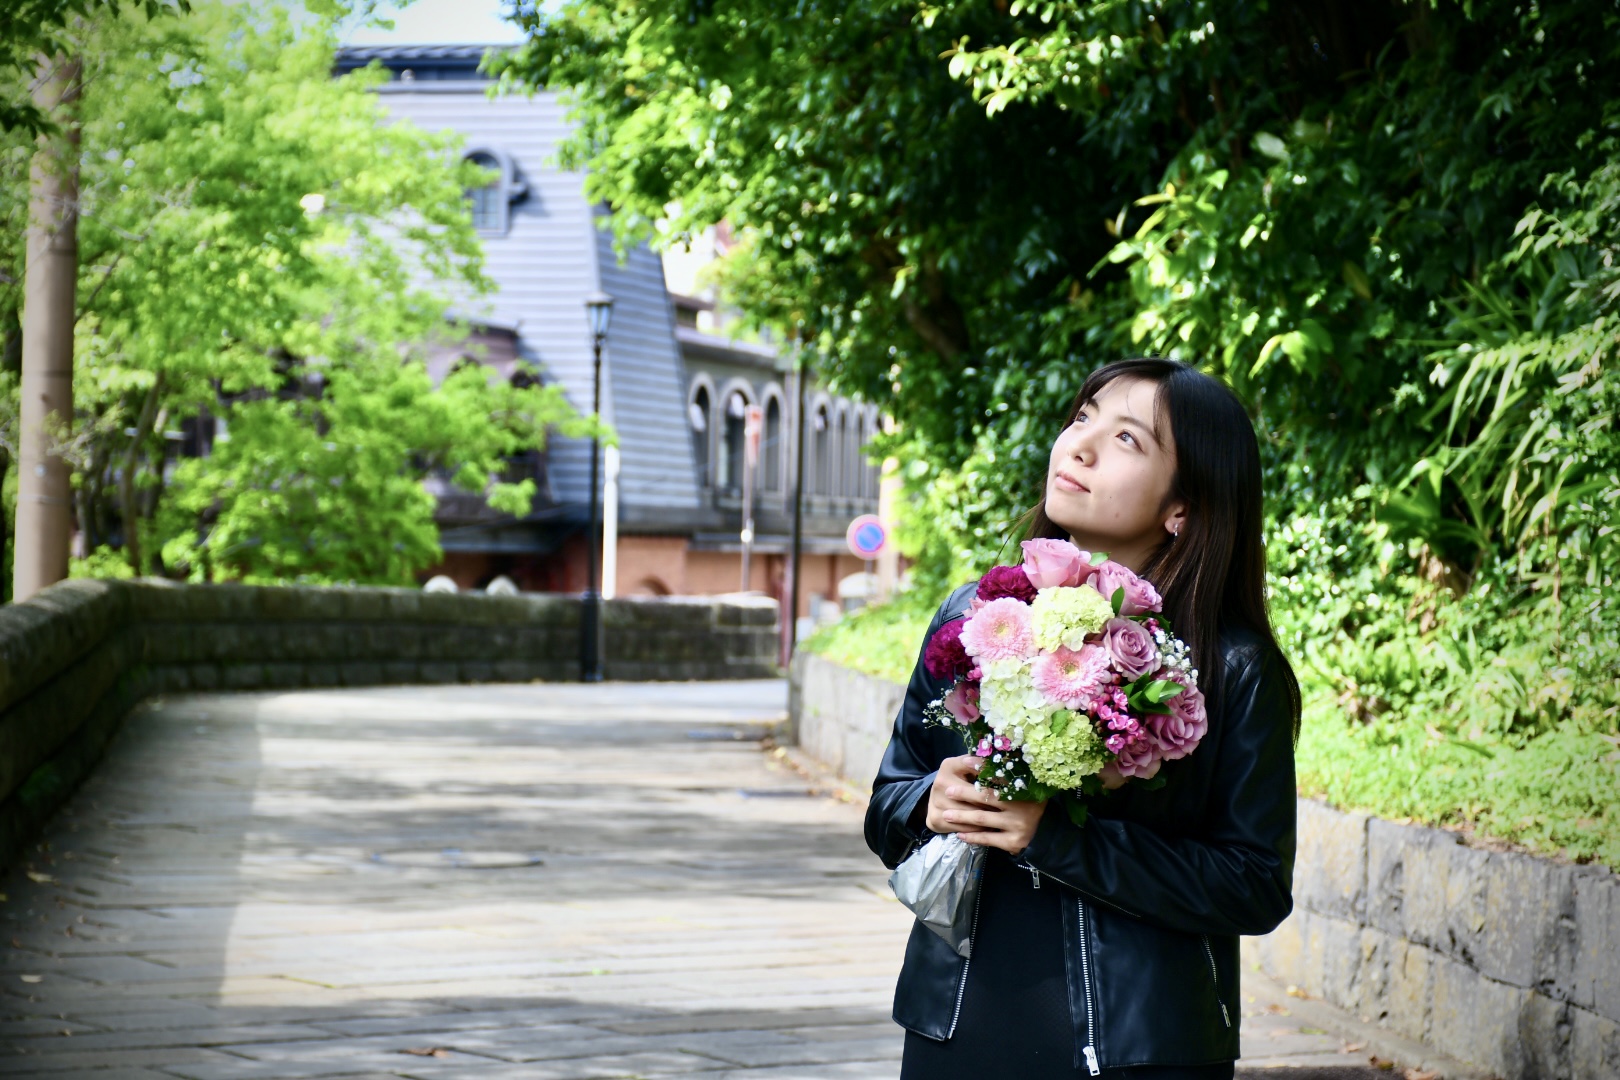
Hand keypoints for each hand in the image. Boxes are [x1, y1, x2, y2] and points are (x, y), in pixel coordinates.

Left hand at [925, 754, 1048, 855]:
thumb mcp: (1024, 788)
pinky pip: (988, 838)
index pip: (998, 777)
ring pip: (982, 819)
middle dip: (964, 794)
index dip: (981, 770)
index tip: (965, 763)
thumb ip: (1007, 778)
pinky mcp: (1013, 842)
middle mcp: (1020, 806)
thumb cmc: (1029, 805)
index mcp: (1022, 790)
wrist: (1047, 832)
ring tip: (947, 814)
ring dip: (962, 816)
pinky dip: (973, 836)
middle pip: (986, 798)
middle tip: (948, 791)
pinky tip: (960, 834)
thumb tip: (983, 759)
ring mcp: (1017, 825)